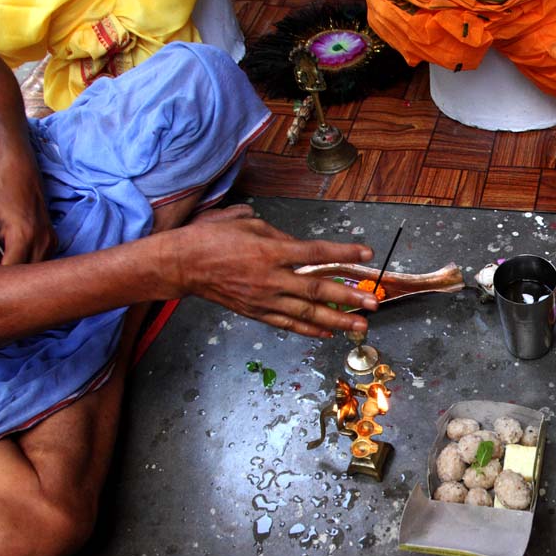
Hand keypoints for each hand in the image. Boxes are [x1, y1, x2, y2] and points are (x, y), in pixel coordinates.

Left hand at [0, 159, 54, 266]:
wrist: (21, 171)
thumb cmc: (0, 191)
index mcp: (24, 236)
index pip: (11, 271)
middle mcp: (43, 241)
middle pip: (26, 275)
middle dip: (8, 279)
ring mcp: (50, 242)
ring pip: (34, 270)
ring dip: (18, 272)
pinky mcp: (53, 241)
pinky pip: (41, 262)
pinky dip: (26, 264)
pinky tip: (11, 258)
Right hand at [163, 206, 378, 337]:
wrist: (181, 264)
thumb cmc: (211, 238)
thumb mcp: (246, 223)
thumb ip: (277, 234)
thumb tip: (298, 246)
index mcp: (271, 251)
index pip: (316, 253)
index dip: (343, 254)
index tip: (367, 254)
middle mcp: (271, 278)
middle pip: (318, 289)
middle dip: (349, 297)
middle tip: (373, 302)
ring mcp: (264, 299)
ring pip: (307, 313)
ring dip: (337, 320)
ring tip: (360, 326)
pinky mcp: (256, 312)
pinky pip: (288, 324)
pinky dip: (309, 329)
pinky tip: (327, 333)